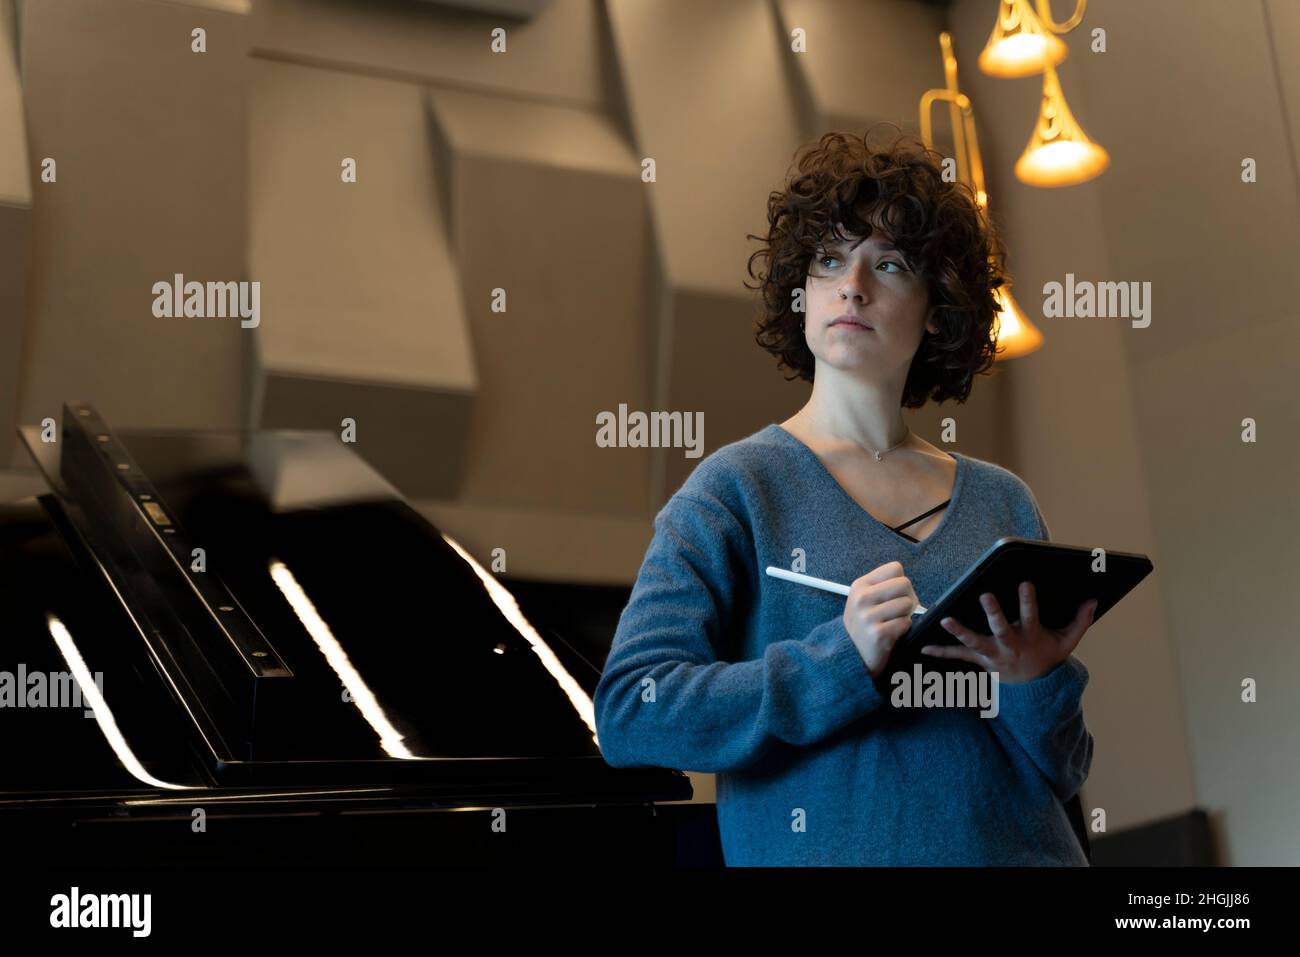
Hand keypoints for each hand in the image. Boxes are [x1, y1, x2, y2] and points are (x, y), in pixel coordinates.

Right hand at [843, 560, 921, 678]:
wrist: (850, 653)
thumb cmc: (864, 623)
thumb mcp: (863, 599)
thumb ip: (882, 586)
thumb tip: (908, 586)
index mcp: (860, 585)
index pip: (895, 568)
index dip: (900, 581)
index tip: (895, 594)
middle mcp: (862, 598)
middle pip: (904, 583)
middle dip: (908, 597)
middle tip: (899, 610)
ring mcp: (868, 616)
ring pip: (907, 604)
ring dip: (906, 615)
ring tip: (893, 622)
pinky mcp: (877, 633)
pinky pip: (905, 623)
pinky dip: (904, 629)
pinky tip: (892, 633)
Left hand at [918, 581, 1096, 683]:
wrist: (1035, 689)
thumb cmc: (1048, 657)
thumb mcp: (1067, 642)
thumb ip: (1080, 621)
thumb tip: (1094, 600)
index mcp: (1031, 636)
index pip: (1031, 615)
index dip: (1028, 600)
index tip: (1025, 582)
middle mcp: (1010, 646)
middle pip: (1001, 629)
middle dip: (993, 613)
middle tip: (985, 595)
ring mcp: (993, 655)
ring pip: (975, 642)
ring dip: (960, 631)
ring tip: (945, 619)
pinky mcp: (980, 661)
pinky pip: (959, 657)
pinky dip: (942, 652)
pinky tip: (924, 647)